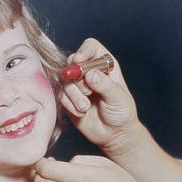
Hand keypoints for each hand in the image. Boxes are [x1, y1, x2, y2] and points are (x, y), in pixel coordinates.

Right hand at [55, 39, 140, 153]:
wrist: (114, 134)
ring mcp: (77, 84)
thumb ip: (105, 85)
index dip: (83, 51)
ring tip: (86, 107)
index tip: (80, 62)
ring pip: (64, 80)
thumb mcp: (118, 98)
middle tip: (88, 92)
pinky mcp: (68, 98)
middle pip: (72, 62)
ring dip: (74, 95)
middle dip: (77, 78)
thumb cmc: (121, 113)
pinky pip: (60, 95)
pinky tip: (82, 113)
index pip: (90, 47)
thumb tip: (90, 74)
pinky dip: (70, 105)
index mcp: (105, 64)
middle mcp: (89, 70)